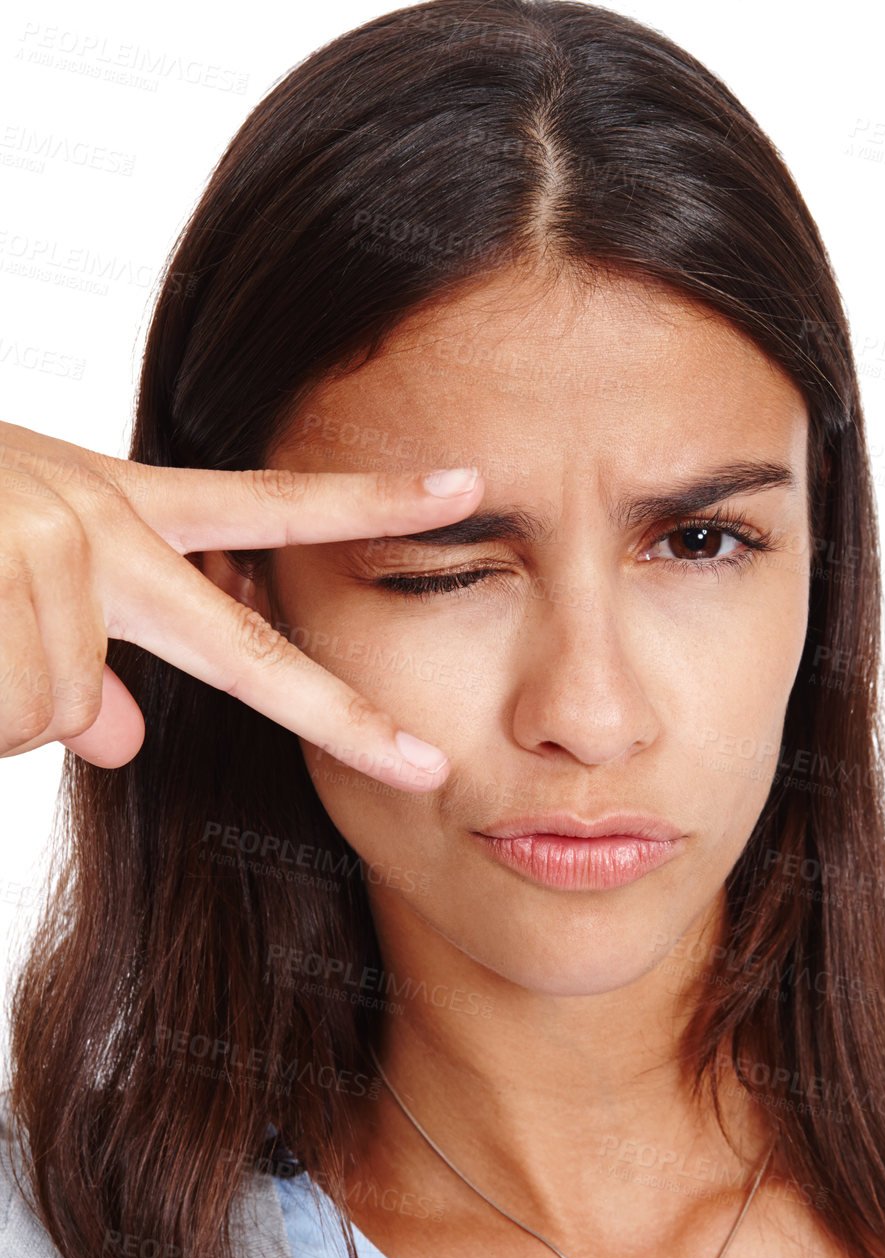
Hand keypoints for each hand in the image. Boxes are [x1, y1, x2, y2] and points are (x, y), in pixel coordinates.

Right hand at [0, 420, 481, 787]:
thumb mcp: (17, 569)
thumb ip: (88, 650)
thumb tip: (123, 737)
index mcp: (119, 507)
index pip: (267, 508)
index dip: (370, 501)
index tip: (465, 486)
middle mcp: (100, 523)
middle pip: (243, 651)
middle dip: (342, 719)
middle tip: (422, 770)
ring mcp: (47, 554)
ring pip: (62, 709)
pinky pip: (11, 712)